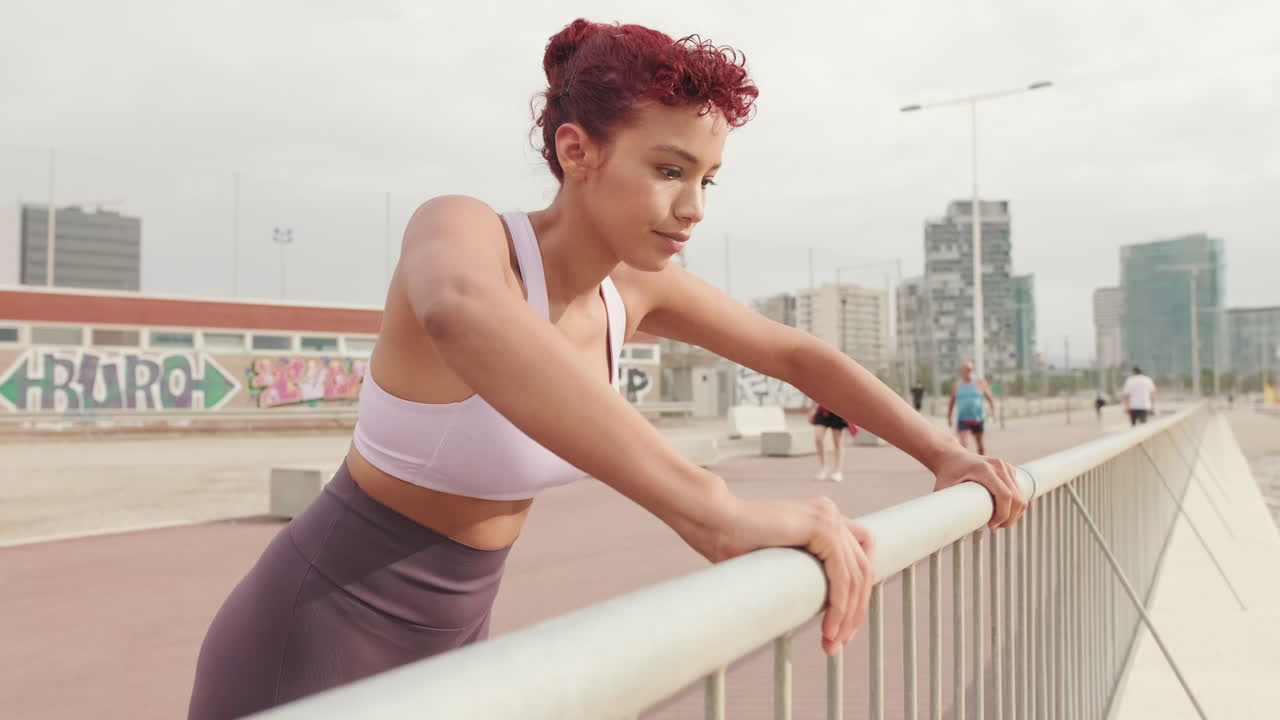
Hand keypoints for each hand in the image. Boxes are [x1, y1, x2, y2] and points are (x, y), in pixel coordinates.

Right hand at [711, 496, 875, 655]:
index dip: (855, 597)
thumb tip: (809, 607)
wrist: (714, 522)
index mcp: (821, 518)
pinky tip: (829, 627)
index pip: (858, 559)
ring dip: (848, 615)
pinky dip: (840, 606)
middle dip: (854, 612)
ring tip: (831, 641)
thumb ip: (799, 573)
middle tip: (837, 643)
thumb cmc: (732, 543)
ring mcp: (829, 517)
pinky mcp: (823, 527)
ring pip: (857, 576)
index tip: (840, 629)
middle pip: (863, 569)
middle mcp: (830, 513)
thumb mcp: (778, 561)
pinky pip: (843, 575)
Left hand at [931, 448, 1024, 528]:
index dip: (1002, 515)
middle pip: (1016, 498)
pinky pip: (1019, 491)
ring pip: (1021, 496)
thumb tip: (948, 530)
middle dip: (1009, 518)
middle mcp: (998, 466)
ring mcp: (1006, 466)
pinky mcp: (1009, 470)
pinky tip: (1002, 512)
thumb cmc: (946, 474)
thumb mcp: (943, 489)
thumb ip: (945, 506)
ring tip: (998, 522)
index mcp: (983, 470)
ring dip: (1014, 513)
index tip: (991, 526)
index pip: (1005, 495)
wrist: (952, 456)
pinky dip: (1015, 505)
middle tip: (995, 528)